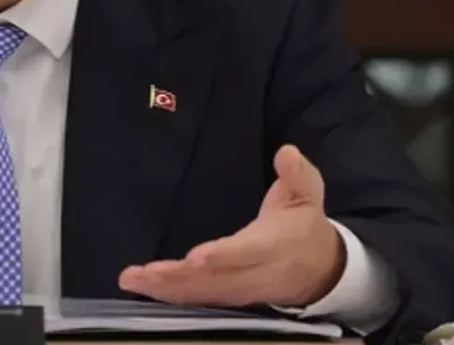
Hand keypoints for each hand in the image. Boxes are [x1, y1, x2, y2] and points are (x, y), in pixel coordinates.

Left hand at [119, 144, 344, 307]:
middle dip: (178, 278)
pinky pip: (197, 300)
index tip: (196, 257)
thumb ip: (297, 174)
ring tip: (133, 280)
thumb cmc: (304, 225)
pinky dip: (170, 296)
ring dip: (166, 289)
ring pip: (201, 293)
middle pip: (213, 280)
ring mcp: (239, 291)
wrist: (321, 270)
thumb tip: (288, 153)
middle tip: (144, 273)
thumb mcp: (307, 194)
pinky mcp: (228, 298)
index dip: (221, 256)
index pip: (245, 253)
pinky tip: (143, 288)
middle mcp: (253, 273)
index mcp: (272, 245)